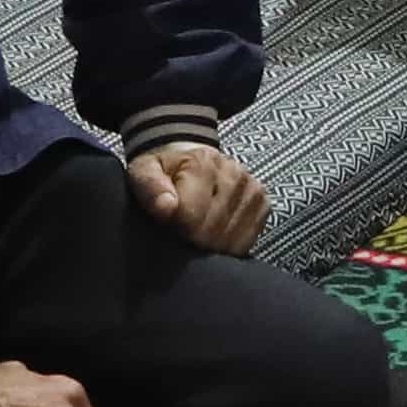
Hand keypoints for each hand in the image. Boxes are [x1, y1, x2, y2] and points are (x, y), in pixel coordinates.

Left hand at [127, 140, 269, 253]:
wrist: (189, 159)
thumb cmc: (165, 170)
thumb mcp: (144, 172)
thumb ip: (150, 188)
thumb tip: (166, 208)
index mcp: (203, 162)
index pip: (191, 217)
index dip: (175, 228)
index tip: (168, 223)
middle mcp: (234, 173)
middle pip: (212, 232)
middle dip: (192, 239)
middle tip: (180, 229)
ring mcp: (252, 189)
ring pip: (230, 241)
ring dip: (210, 245)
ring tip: (196, 230)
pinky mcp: (262, 204)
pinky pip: (246, 242)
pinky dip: (228, 247)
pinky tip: (214, 236)